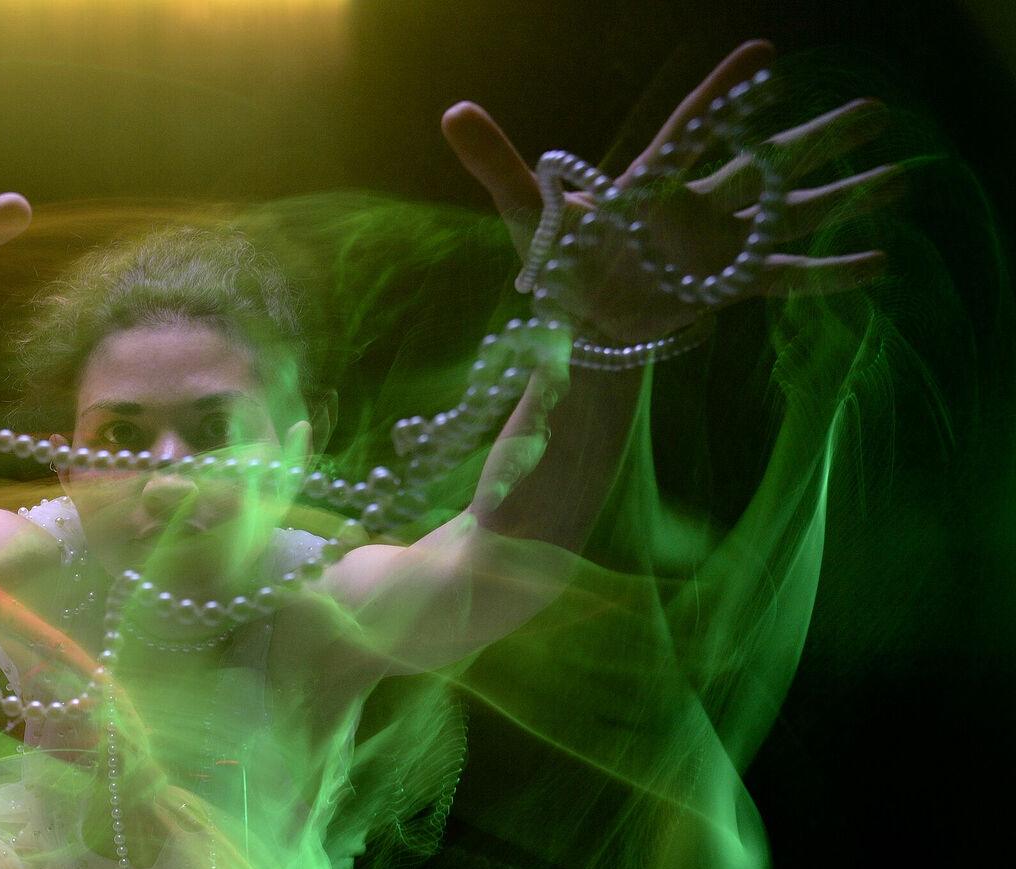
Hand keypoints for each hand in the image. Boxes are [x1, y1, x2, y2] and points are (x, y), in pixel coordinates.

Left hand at [442, 40, 898, 342]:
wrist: (574, 327)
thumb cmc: (552, 263)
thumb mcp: (524, 211)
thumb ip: (495, 160)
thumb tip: (453, 109)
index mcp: (654, 183)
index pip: (697, 128)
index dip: (729, 93)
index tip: (768, 53)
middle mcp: (696, 207)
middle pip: (768, 163)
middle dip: (820, 138)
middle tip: (878, 108)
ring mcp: (717, 247)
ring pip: (791, 214)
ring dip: (845, 197)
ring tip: (903, 178)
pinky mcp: (726, 288)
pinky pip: (787, 279)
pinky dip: (832, 273)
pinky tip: (880, 263)